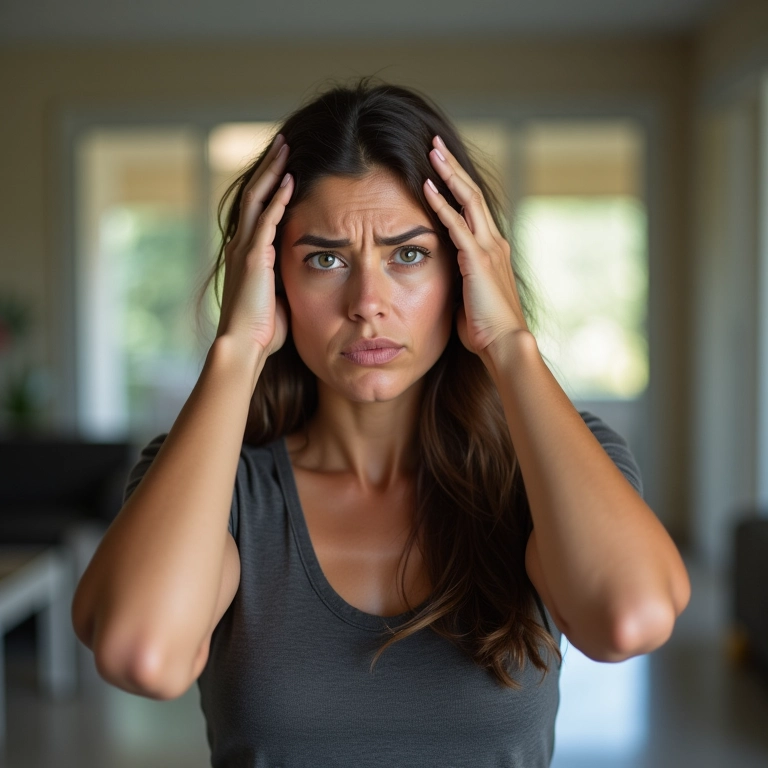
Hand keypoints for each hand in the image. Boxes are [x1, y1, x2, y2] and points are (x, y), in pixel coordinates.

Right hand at [215, 134, 293, 357]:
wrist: (244, 346)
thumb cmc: (262, 331)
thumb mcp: (277, 297)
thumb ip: (284, 278)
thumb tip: (304, 272)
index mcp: (246, 254)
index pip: (258, 209)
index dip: (270, 185)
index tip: (285, 167)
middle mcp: (241, 245)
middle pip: (255, 194)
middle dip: (270, 167)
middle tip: (284, 143)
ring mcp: (245, 249)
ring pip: (257, 199)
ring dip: (273, 172)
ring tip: (286, 147)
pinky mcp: (253, 257)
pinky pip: (266, 219)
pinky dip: (278, 198)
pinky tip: (290, 179)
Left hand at [423, 135, 529, 361]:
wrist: (504, 343)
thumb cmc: (486, 328)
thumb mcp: (471, 297)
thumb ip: (461, 279)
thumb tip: (448, 278)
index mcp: (493, 250)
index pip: (473, 208)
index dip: (458, 185)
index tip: (441, 166)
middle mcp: (494, 242)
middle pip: (472, 193)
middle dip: (452, 167)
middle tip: (435, 144)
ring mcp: (488, 249)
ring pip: (467, 200)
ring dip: (448, 174)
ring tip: (431, 151)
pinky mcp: (477, 260)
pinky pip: (456, 225)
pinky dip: (441, 204)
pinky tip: (426, 186)